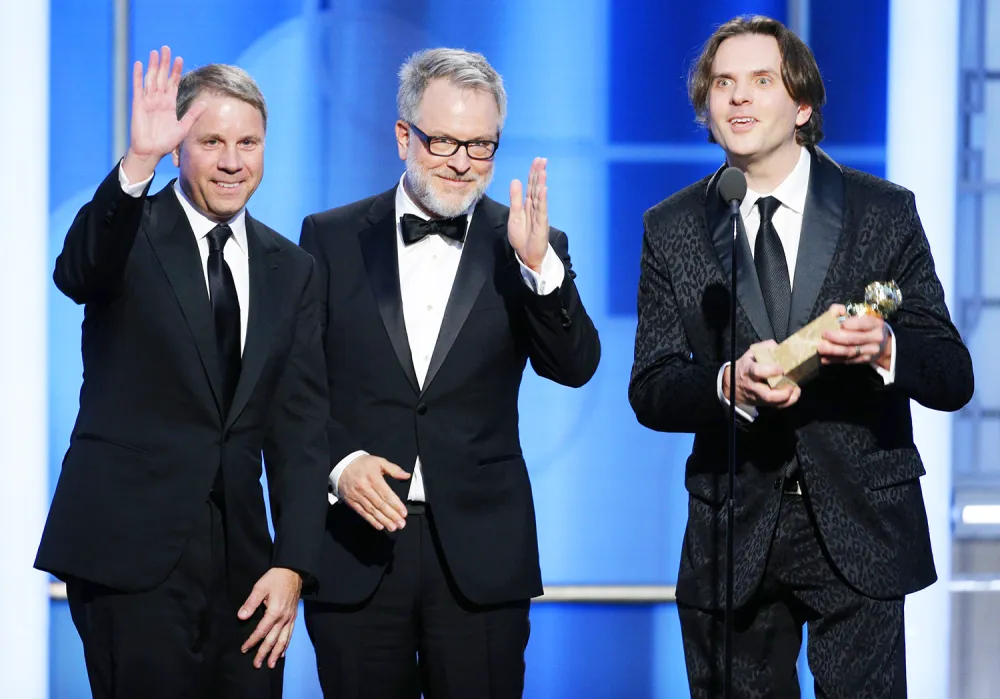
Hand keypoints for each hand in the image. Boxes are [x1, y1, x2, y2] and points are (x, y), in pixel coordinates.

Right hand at [120, 46, 206, 182]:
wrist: (152, 151)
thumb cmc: (166, 142)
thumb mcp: (184, 127)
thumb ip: (193, 114)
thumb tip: (206, 104)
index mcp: (169, 104)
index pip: (173, 83)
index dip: (176, 71)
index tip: (179, 58)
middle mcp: (158, 100)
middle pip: (162, 77)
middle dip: (164, 63)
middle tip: (166, 48)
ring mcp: (148, 101)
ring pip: (151, 79)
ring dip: (152, 66)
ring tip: (155, 52)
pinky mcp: (138, 104)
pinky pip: (138, 88)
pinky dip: (138, 76)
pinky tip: (138, 64)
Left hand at [238, 567, 301, 668]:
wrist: (293, 571)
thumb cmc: (275, 578)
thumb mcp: (260, 587)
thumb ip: (250, 603)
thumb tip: (241, 617)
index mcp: (274, 612)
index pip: (261, 631)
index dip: (252, 641)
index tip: (244, 649)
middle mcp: (283, 618)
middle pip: (273, 639)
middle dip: (264, 653)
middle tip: (257, 665)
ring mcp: (290, 618)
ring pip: (283, 640)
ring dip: (276, 653)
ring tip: (271, 664)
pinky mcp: (293, 617)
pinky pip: (290, 634)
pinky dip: (286, 645)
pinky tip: (282, 652)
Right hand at [339, 455, 409, 530]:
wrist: (341, 465)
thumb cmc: (362, 464)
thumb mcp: (379, 461)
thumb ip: (394, 469)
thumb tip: (406, 475)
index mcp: (373, 478)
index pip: (386, 494)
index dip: (396, 505)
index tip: (404, 513)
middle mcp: (365, 488)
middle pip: (380, 505)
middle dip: (392, 516)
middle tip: (401, 524)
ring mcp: (357, 496)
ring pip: (372, 510)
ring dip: (383, 520)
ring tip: (393, 527)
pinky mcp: (351, 501)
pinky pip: (362, 512)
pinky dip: (371, 520)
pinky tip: (379, 526)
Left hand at [508, 157, 548, 271]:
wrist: (527, 255)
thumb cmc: (522, 236)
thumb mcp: (514, 215)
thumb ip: (515, 199)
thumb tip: (516, 181)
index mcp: (528, 205)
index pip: (531, 186)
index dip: (533, 173)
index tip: (536, 160)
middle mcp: (535, 207)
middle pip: (537, 187)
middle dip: (539, 173)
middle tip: (542, 159)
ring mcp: (539, 215)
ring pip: (539, 196)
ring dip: (541, 183)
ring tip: (543, 170)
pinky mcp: (541, 224)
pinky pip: (541, 210)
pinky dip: (542, 199)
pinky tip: (543, 189)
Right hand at [722, 342, 800, 408]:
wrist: (733, 384)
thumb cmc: (745, 367)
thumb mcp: (751, 354)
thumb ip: (765, 348)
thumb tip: (779, 347)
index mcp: (749, 371)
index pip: (757, 372)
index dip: (770, 371)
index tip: (781, 368)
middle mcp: (753, 386)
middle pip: (767, 395)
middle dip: (782, 393)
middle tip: (792, 385)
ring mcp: (758, 397)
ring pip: (773, 403)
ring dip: (788, 399)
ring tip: (796, 390)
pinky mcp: (763, 403)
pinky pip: (776, 406)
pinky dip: (788, 402)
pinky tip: (794, 394)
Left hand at [816, 304, 891, 369]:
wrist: (882, 345)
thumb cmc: (867, 327)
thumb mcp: (863, 316)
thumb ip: (848, 311)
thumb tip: (838, 310)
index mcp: (875, 324)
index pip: (865, 323)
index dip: (853, 324)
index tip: (841, 324)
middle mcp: (875, 338)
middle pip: (855, 338)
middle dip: (837, 337)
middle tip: (824, 334)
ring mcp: (870, 351)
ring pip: (850, 351)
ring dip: (833, 350)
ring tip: (820, 348)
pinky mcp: (864, 360)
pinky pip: (848, 360)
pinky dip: (835, 359)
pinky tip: (825, 358)